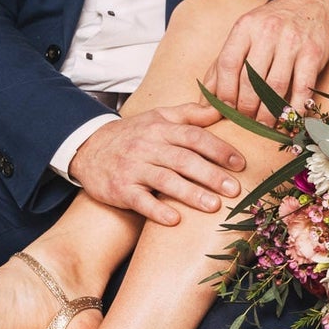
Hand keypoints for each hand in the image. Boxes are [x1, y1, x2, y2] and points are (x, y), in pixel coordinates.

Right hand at [69, 104, 246, 227]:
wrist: (88, 149)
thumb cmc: (131, 135)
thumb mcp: (157, 118)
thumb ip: (189, 114)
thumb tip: (221, 109)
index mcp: (160, 129)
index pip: (194, 137)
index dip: (218, 149)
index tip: (240, 163)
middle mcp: (148, 147)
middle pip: (183, 160)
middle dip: (211, 175)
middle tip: (234, 189)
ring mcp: (133, 169)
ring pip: (165, 180)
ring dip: (191, 194)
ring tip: (213, 206)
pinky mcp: (120, 189)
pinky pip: (140, 201)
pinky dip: (157, 211)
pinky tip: (175, 220)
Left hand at [204, 0, 328, 121]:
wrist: (310, 5)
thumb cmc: (271, 27)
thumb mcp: (243, 37)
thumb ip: (221, 66)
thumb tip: (204, 102)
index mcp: (245, 27)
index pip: (228, 64)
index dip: (224, 92)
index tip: (225, 110)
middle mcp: (267, 31)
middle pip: (251, 80)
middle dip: (246, 108)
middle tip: (246, 123)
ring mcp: (292, 42)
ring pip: (275, 87)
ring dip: (268, 113)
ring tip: (263, 126)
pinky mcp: (313, 53)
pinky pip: (302, 88)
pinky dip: (295, 109)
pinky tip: (289, 122)